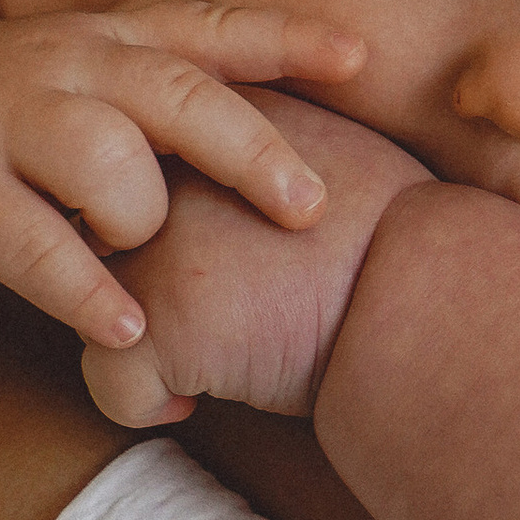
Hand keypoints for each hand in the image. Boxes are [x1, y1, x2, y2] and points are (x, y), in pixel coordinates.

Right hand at [0, 4, 366, 349]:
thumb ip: (177, 103)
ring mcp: (6, 123)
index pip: (210, 30)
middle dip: (251, 151)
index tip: (362, 61)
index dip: (289, 38)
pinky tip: (126, 332)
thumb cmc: (9, 129)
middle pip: (176, 94)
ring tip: (144, 258)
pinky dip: (86, 292)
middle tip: (310, 209)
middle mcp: (66, 67)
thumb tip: (305, 153)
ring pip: (105, 157)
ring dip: (141, 219)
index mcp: (112, 44)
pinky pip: (34, 244)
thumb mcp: (92, 88)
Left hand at [84, 95, 433, 426]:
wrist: (433, 296)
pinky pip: (109, 379)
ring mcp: (147, 245)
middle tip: (182, 304)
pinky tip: (197, 400)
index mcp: (211, 116)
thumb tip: (270, 193)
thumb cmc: (415, 243)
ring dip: (133, 330)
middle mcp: (164, 167)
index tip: (178, 247)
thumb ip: (278, 157)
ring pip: (87, 300)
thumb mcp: (339, 158)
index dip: (152, 209)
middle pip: (94, 222)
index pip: (136, 153)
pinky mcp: (147, 322)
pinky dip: (145, 403)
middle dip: (117, 264)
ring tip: (195, 351)